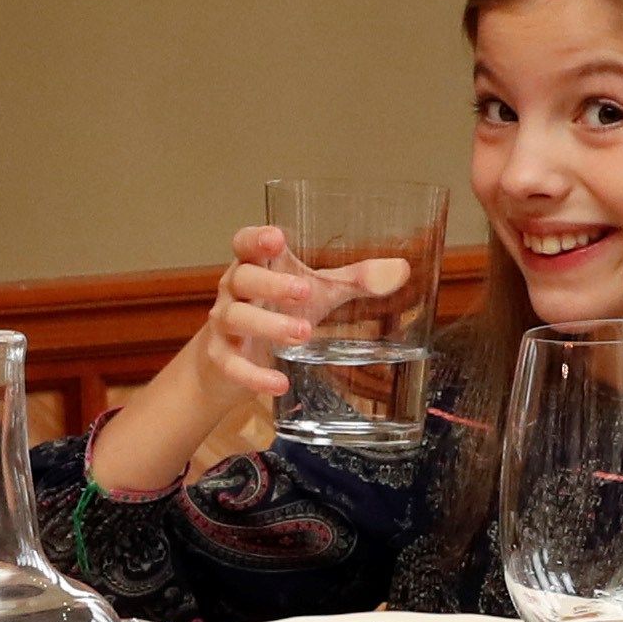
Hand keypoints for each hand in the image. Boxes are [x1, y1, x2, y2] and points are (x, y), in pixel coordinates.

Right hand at [83, 223, 405, 497]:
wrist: (230, 359)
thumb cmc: (278, 311)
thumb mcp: (317, 293)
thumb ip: (354, 281)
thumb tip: (401, 270)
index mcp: (256, 266)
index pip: (244, 243)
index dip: (256, 239)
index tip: (277, 238)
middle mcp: (234, 291)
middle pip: (242, 278)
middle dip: (272, 284)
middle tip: (305, 292)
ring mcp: (224, 325)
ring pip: (238, 318)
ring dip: (269, 325)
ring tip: (303, 334)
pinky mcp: (221, 358)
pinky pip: (232, 364)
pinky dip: (254, 375)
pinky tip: (278, 383)